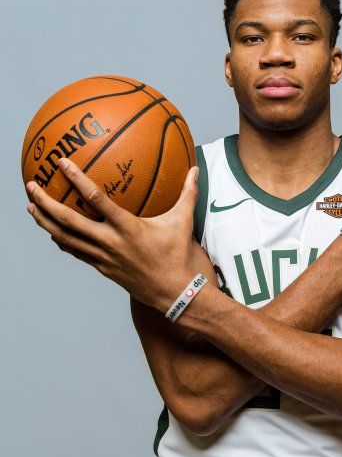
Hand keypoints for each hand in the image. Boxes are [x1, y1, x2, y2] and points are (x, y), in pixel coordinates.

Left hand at [25, 158, 199, 312]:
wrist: (172, 292)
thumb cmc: (177, 255)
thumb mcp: (182, 222)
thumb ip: (187, 193)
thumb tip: (195, 170)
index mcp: (127, 227)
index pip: (95, 198)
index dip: (76, 179)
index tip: (61, 164)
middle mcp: (110, 242)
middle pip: (67, 220)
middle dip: (45, 203)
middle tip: (31, 186)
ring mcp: (102, 256)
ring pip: (65, 238)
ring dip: (45, 222)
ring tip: (31, 207)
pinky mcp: (101, 267)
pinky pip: (75, 251)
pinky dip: (60, 239)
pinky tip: (52, 231)